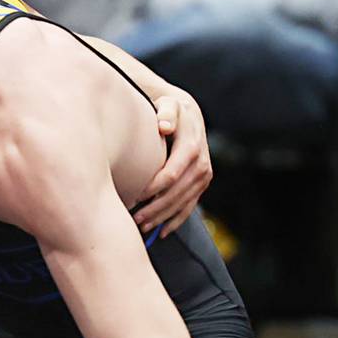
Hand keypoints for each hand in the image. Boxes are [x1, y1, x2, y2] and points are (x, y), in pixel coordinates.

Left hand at [134, 90, 211, 236]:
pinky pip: (190, 206)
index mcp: (192, 147)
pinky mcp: (201, 184)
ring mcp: (203, 176)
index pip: (172, 173)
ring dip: (163, 217)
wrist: (187, 114)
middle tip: (135, 219)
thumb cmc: (169, 109)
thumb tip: (164, 125)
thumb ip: (166, 113)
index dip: (153, 188)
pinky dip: (176, 220)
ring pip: (183, 203)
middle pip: (177, 193)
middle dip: (156, 208)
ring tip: (142, 227)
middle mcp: (201, 164)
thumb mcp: (168, 105)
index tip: (134, 197)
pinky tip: (161, 232)